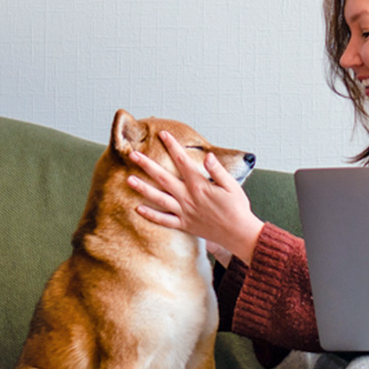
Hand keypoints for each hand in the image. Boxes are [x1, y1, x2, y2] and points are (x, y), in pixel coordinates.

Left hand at [127, 131, 264, 264]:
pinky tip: (138, 208)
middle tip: (133, 155)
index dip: (172, 146)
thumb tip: (208, 156)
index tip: (163, 134)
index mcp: (199, 185)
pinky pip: (163, 220)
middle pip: (163, 178)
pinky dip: (150, 215)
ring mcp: (184, 212)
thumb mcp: (232, 186)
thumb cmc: (238, 208)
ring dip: (143, 188)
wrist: (238, 234)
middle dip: (147, 165)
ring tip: (129, 179)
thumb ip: (218, 170)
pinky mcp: (184, 225)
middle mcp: (188, 197)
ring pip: (159, 198)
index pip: (182, 161)